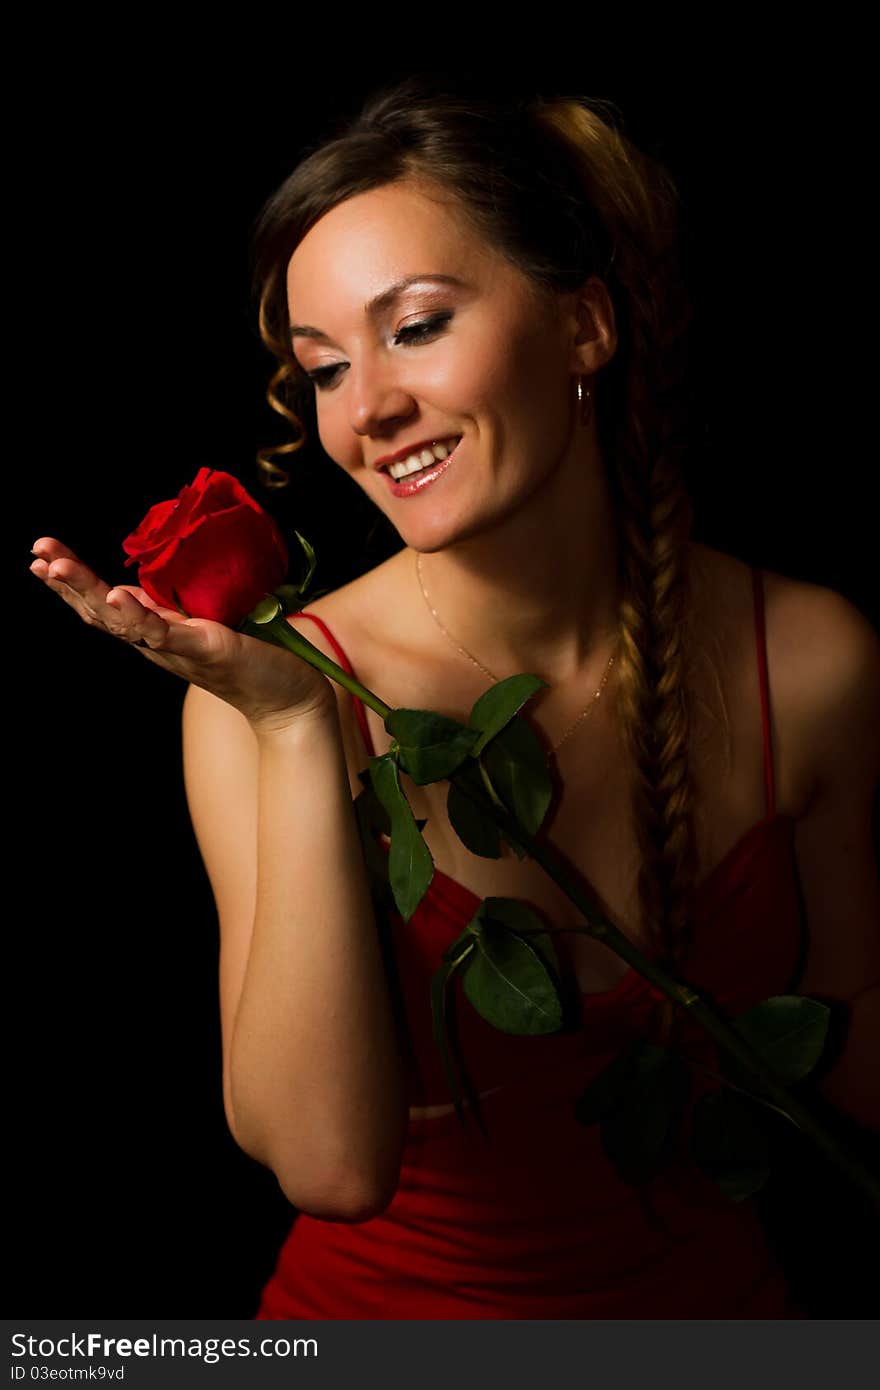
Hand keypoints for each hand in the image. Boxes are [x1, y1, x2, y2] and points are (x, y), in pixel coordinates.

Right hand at [29, 538, 335, 727]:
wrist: (288, 696)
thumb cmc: (252, 655)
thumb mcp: (207, 620)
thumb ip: (183, 600)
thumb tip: (168, 560)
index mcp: (154, 631)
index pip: (102, 603)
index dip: (71, 582)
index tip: (41, 555)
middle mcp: (157, 642)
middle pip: (100, 611)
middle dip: (67, 582)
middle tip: (37, 552)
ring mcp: (178, 647)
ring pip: (123, 621)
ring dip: (89, 592)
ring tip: (59, 567)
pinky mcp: (206, 648)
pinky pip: (166, 633)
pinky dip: (139, 617)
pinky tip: (119, 598)